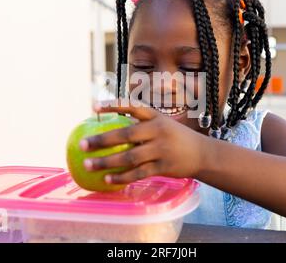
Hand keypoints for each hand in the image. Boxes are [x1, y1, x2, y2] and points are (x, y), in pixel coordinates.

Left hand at [79, 99, 205, 184]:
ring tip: (88, 165)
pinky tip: (107, 180)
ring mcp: (161, 150)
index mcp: (156, 117)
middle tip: (82, 144)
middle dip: (101, 140)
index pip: (132, 107)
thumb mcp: (164, 123)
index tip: (93, 107)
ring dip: (106, 162)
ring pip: (128, 157)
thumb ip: (143, 124)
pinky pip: (138, 173)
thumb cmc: (177, 138)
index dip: (113, 106)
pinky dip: (121, 177)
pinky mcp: (163, 167)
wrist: (203, 154)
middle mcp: (157, 131)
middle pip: (125, 135)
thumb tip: (113, 126)